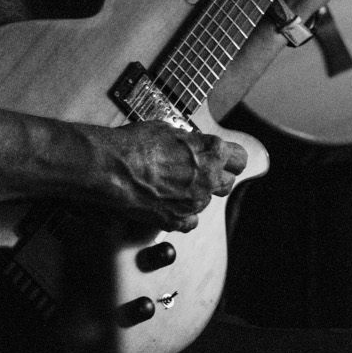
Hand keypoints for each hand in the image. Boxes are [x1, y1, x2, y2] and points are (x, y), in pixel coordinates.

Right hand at [94, 121, 247, 232]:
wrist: (111, 167)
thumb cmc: (136, 143)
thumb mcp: (168, 129)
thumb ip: (189, 141)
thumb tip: (190, 143)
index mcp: (212, 152)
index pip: (240, 158)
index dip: (230, 157)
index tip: (223, 158)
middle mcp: (209, 179)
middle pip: (228, 182)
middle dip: (217, 176)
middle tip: (200, 171)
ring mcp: (194, 202)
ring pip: (207, 202)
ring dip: (196, 194)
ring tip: (175, 184)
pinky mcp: (176, 220)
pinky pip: (191, 223)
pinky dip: (183, 215)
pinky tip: (171, 204)